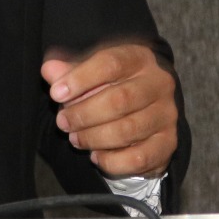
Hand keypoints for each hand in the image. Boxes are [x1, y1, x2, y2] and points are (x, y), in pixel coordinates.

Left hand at [41, 43, 177, 178]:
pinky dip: (112, 161)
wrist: (145, 108)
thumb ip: (68, 71)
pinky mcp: (168, 144)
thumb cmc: (111, 85)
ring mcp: (167, 115)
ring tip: (75, 139)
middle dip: (84, 114)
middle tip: (62, 122)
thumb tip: (49, 70)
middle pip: (119, 99)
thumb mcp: (89, 72)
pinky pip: (138, 158)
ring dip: (94, 138)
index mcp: (139, 58)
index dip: (80, 79)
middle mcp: (159, 84)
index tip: (56, 94)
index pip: (111, 64)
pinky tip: (96, 156)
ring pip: (128, 130)